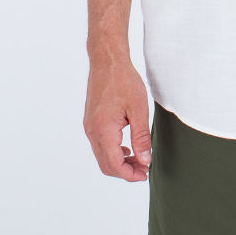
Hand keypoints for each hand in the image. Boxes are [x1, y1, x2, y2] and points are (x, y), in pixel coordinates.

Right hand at [83, 56, 151, 180]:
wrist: (107, 60)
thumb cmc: (124, 80)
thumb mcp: (138, 108)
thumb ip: (141, 136)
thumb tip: (145, 160)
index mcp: (103, 130)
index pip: (114, 164)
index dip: (130, 174)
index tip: (145, 174)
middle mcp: (92, 131)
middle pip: (106, 165)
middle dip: (125, 171)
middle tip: (145, 168)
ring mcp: (90, 127)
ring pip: (102, 156)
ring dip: (120, 161)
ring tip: (139, 158)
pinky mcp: (91, 121)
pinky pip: (100, 145)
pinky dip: (113, 151)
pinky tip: (127, 146)